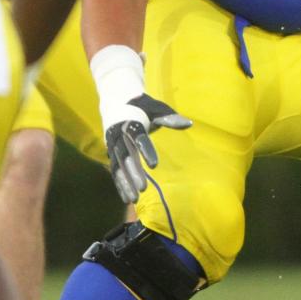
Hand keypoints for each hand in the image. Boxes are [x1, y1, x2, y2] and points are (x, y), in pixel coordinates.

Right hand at [90, 44, 191, 203]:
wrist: (116, 100)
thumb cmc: (141, 106)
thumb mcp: (156, 108)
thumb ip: (170, 118)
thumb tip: (189, 123)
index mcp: (131, 123)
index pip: (139, 138)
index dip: (146, 151)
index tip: (155, 165)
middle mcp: (120, 135)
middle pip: (127, 156)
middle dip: (134, 172)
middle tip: (144, 187)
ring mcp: (113, 145)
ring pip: (118, 166)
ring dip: (125, 183)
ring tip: (135, 199)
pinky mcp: (111, 153)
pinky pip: (114, 171)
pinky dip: (120, 185)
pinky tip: (127, 198)